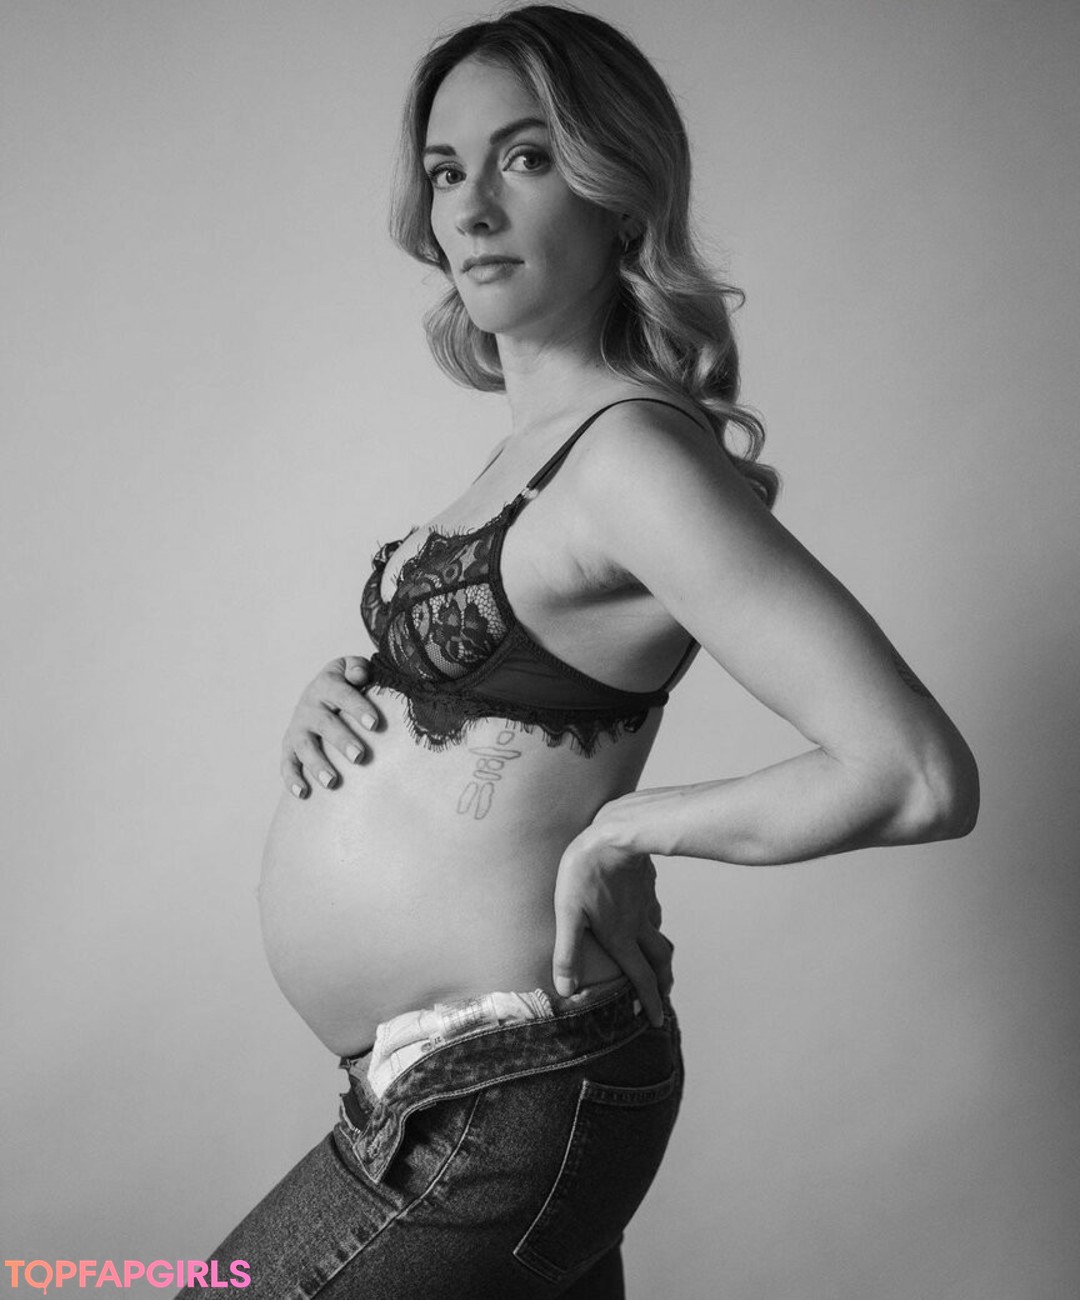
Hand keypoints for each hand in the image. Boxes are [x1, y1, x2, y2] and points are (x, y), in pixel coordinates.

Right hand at [281, 656, 380, 797]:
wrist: (321, 692)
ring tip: (332, 782)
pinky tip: (303, 793)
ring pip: (304, 747)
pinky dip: (291, 778)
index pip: (342, 694)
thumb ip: (357, 667)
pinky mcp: (289, 746)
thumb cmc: (347, 683)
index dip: (357, 707)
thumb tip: (361, 676)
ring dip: (317, 765)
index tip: (375, 723)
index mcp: (327, 685)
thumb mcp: (351, 667)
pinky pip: (287, 763)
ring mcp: (298, 727)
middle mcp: (309, 706)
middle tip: (360, 756)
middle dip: (341, 740)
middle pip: (325, 724)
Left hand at [552, 815, 673, 1026]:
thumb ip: (568, 952)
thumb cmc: (586, 871)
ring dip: (660, 955)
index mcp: (621, 937)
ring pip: (659, 935)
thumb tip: (567, 990)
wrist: (615, 833)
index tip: (657, 1021)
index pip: (641, 978)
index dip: (650, 1002)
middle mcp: (638, 925)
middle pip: (659, 962)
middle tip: (663, 997)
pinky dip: (654, 923)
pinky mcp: (646, 884)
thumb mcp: (568, 913)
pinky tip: (645, 917)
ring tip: (655, 962)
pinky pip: (654, 910)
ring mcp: (645, 904)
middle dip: (662, 983)